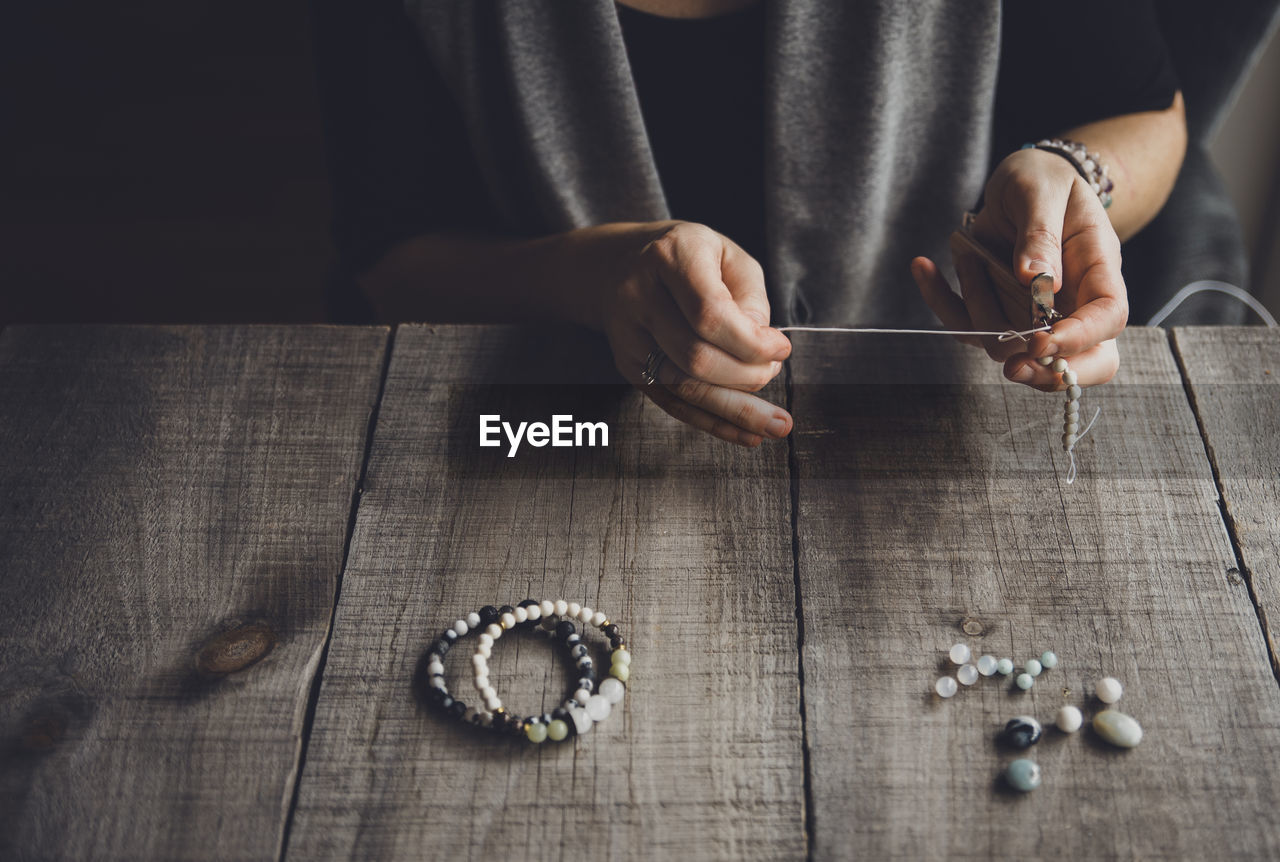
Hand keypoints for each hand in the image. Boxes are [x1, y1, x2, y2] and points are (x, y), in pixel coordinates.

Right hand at [594, 221, 792, 445]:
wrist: (621, 265)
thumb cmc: (690, 258)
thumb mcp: (729, 257)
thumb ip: (750, 300)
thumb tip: (762, 354)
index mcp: (670, 257)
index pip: (710, 315)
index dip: (752, 343)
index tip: (782, 349)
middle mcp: (639, 296)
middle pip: (695, 357)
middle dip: (747, 375)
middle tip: (773, 371)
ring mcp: (628, 336)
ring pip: (684, 387)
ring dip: (736, 409)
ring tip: (777, 425)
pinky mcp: (627, 366)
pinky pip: (673, 404)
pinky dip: (714, 424)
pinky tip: (747, 435)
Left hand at [912, 147, 1128, 389]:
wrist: (1023, 181)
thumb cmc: (1043, 180)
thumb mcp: (1041, 191)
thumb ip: (1041, 232)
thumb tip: (1035, 279)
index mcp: (1097, 270)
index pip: (1106, 320)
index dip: (1079, 340)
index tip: (1041, 341)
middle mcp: (1071, 301)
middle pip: (1077, 362)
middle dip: (1045, 373)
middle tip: (1013, 367)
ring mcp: (1033, 314)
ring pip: (1009, 347)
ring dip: (978, 310)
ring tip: (969, 259)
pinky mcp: (996, 310)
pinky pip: (966, 325)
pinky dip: (940, 301)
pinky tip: (923, 267)